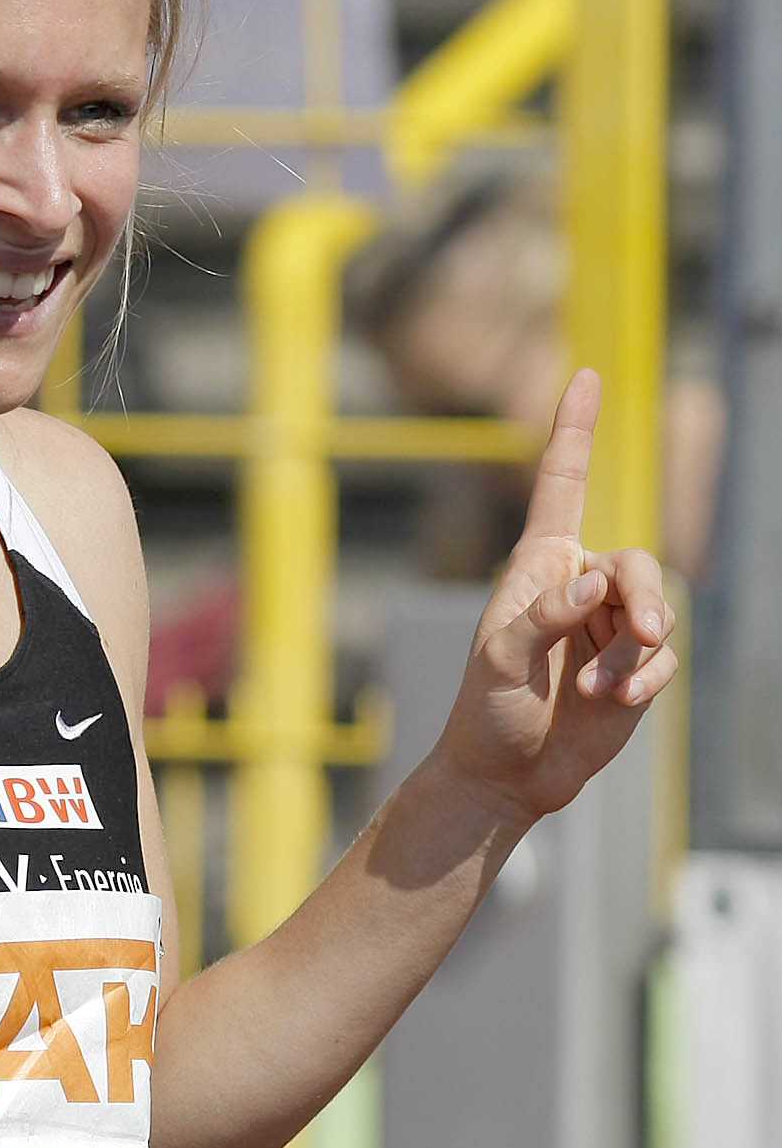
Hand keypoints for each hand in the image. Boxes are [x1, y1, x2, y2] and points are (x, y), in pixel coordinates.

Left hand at [434, 369, 677, 827]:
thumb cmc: (487, 708)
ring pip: (656, 607)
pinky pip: (661, 658)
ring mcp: (609, 625)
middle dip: (644, 597)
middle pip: (636, 562)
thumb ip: (545, 616)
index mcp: (538, 564)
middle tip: (645, 636)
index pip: (563, 484)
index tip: (585, 374)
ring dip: (639, 651)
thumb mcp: (500, 658)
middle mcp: (578, 585)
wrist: (508, 773)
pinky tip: (616, 703)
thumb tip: (594, 583)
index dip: (573, 430)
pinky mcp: (634, 666)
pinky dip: (646, 679)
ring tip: (605, 690)